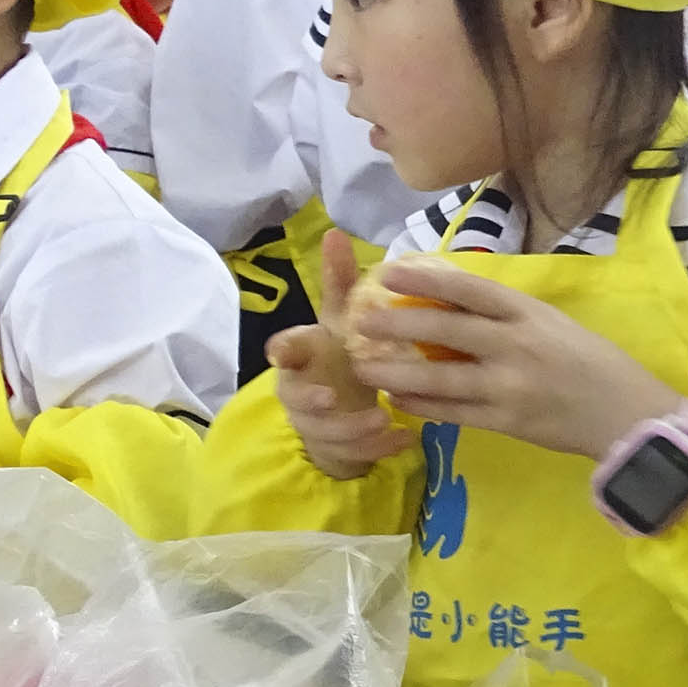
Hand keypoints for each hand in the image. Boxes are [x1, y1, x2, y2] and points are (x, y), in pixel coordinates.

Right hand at [268, 230, 412, 479]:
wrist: (344, 406)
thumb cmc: (344, 352)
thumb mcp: (344, 317)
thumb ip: (340, 281)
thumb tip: (335, 232)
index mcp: (305, 353)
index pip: (282, 349)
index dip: (281, 350)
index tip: (282, 353)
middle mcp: (302, 387)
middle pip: (294, 397)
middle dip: (311, 399)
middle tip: (334, 395)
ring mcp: (317, 422)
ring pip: (324, 431)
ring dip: (353, 428)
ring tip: (386, 420)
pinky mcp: (338, 448)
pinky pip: (354, 454)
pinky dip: (379, 449)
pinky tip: (406, 440)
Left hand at [346, 255, 687, 460]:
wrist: (628, 415)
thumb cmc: (593, 363)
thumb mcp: (555, 325)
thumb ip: (509, 316)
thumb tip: (453, 302)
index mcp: (530, 315)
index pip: (470, 289)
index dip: (426, 279)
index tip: (389, 272)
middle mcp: (517, 346)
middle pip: (445, 331)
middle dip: (398, 324)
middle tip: (361, 320)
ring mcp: (510, 386)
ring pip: (440, 378)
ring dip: (397, 373)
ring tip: (365, 368)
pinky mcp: (508, 421)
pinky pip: (454, 413)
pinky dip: (424, 406)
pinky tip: (400, 400)